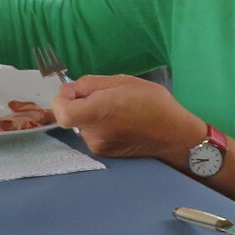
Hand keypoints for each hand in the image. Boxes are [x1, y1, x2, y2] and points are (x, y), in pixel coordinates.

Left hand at [52, 72, 203, 161]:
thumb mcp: (123, 81)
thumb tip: (68, 91)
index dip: (61, 100)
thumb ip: (90, 84)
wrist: (173, 135)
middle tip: (104, 96)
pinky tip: (119, 121)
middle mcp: (94, 133)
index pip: (62, 112)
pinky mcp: (103, 153)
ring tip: (116, 109)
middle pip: (71, 116)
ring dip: (91, 114)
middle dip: (80, 103)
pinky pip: (92, 133)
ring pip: (82, 124)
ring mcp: (98, 146)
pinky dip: (99, 125)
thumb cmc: (153, 103)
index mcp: (99, 112)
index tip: (73, 92)